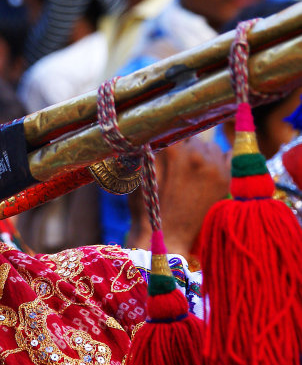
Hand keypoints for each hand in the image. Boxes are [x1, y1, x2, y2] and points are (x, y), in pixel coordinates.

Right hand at [127, 136, 229, 260]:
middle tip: (176, 160)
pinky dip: (217, 159)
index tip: (165, 139)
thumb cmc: (149, 209)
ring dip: (200, 152)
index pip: (172, 127)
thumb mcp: (141, 176)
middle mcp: (196, 154)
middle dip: (184, 145)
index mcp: (172, 150)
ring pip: (209, 145)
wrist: (169, 238)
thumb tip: (150, 135)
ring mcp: (214, 166)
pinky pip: (226, 155)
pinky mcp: (226, 178)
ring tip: (190, 168)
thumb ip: (148, 152)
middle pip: (191, 135)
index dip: (167, 135)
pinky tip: (206, 171)